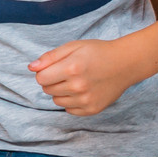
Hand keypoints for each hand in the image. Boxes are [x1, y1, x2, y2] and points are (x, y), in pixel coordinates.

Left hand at [28, 38, 144, 116]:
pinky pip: (69, 110)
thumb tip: (31, 68)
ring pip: (57, 101)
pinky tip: (83, 91)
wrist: (126, 63)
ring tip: (77, 81)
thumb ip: (50, 57)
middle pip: (47, 90)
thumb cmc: (98, 52)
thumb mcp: (73, 46)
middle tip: (69, 72)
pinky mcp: (92, 109)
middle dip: (53, 81)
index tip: (56, 67)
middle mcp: (78, 86)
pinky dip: (72, 102)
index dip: (45, 72)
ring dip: (62, 92)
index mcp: (71, 68)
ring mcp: (86, 100)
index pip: (40, 78)